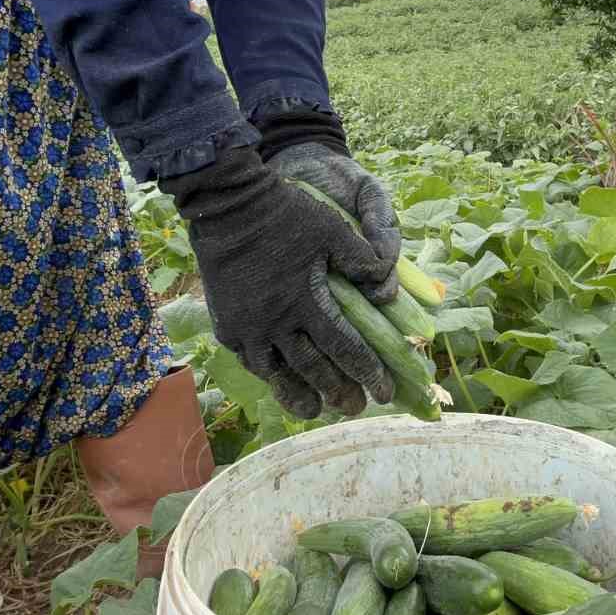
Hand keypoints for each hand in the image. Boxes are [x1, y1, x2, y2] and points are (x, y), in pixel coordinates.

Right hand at [162, 147, 395, 418]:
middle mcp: (276, 321)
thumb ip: (364, 260)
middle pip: (313, 368)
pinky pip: (250, 360)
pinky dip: (269, 375)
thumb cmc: (286, 212)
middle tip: (355, 407)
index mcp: (307, 300)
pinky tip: (280, 382)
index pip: (344, 348)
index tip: (383, 392)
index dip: (366, 372)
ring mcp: (247, 326)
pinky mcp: (227, 324)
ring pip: (277, 373)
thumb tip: (388, 295)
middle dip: (338, 391)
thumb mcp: (334, 229)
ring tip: (316, 410)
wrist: (228, 204)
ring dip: (299, 394)